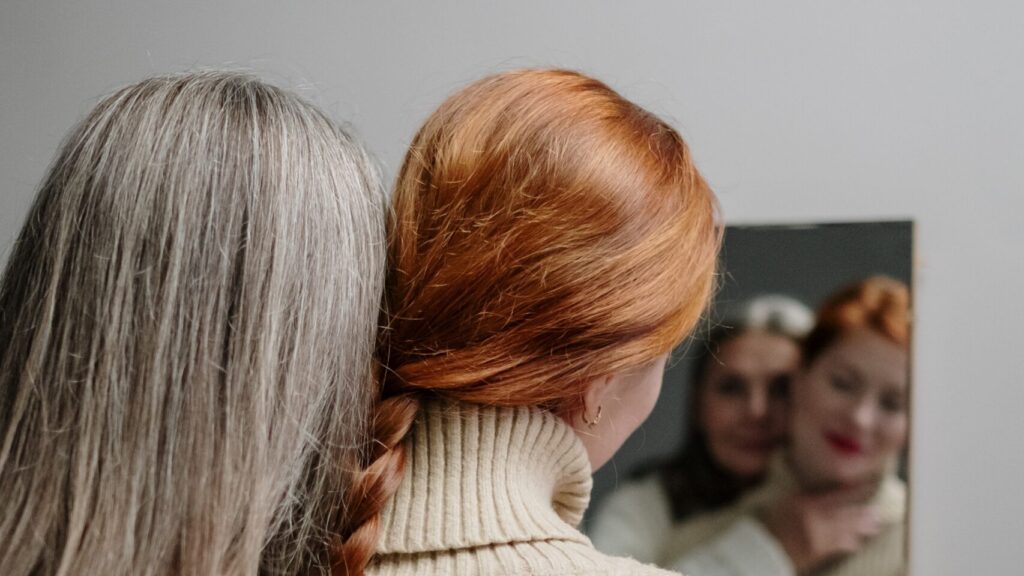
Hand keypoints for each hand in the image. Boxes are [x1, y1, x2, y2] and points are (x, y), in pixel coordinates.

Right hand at [758, 485, 880, 574]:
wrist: (760, 549)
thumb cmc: (768, 524)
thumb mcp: (783, 505)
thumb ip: (803, 500)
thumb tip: (820, 498)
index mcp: (805, 505)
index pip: (834, 497)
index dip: (851, 493)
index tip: (865, 488)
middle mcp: (815, 520)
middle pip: (844, 515)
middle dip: (861, 513)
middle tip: (877, 512)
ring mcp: (818, 537)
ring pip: (844, 530)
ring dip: (860, 528)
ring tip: (873, 526)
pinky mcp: (817, 552)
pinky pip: (837, 546)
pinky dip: (848, 543)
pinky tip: (856, 543)